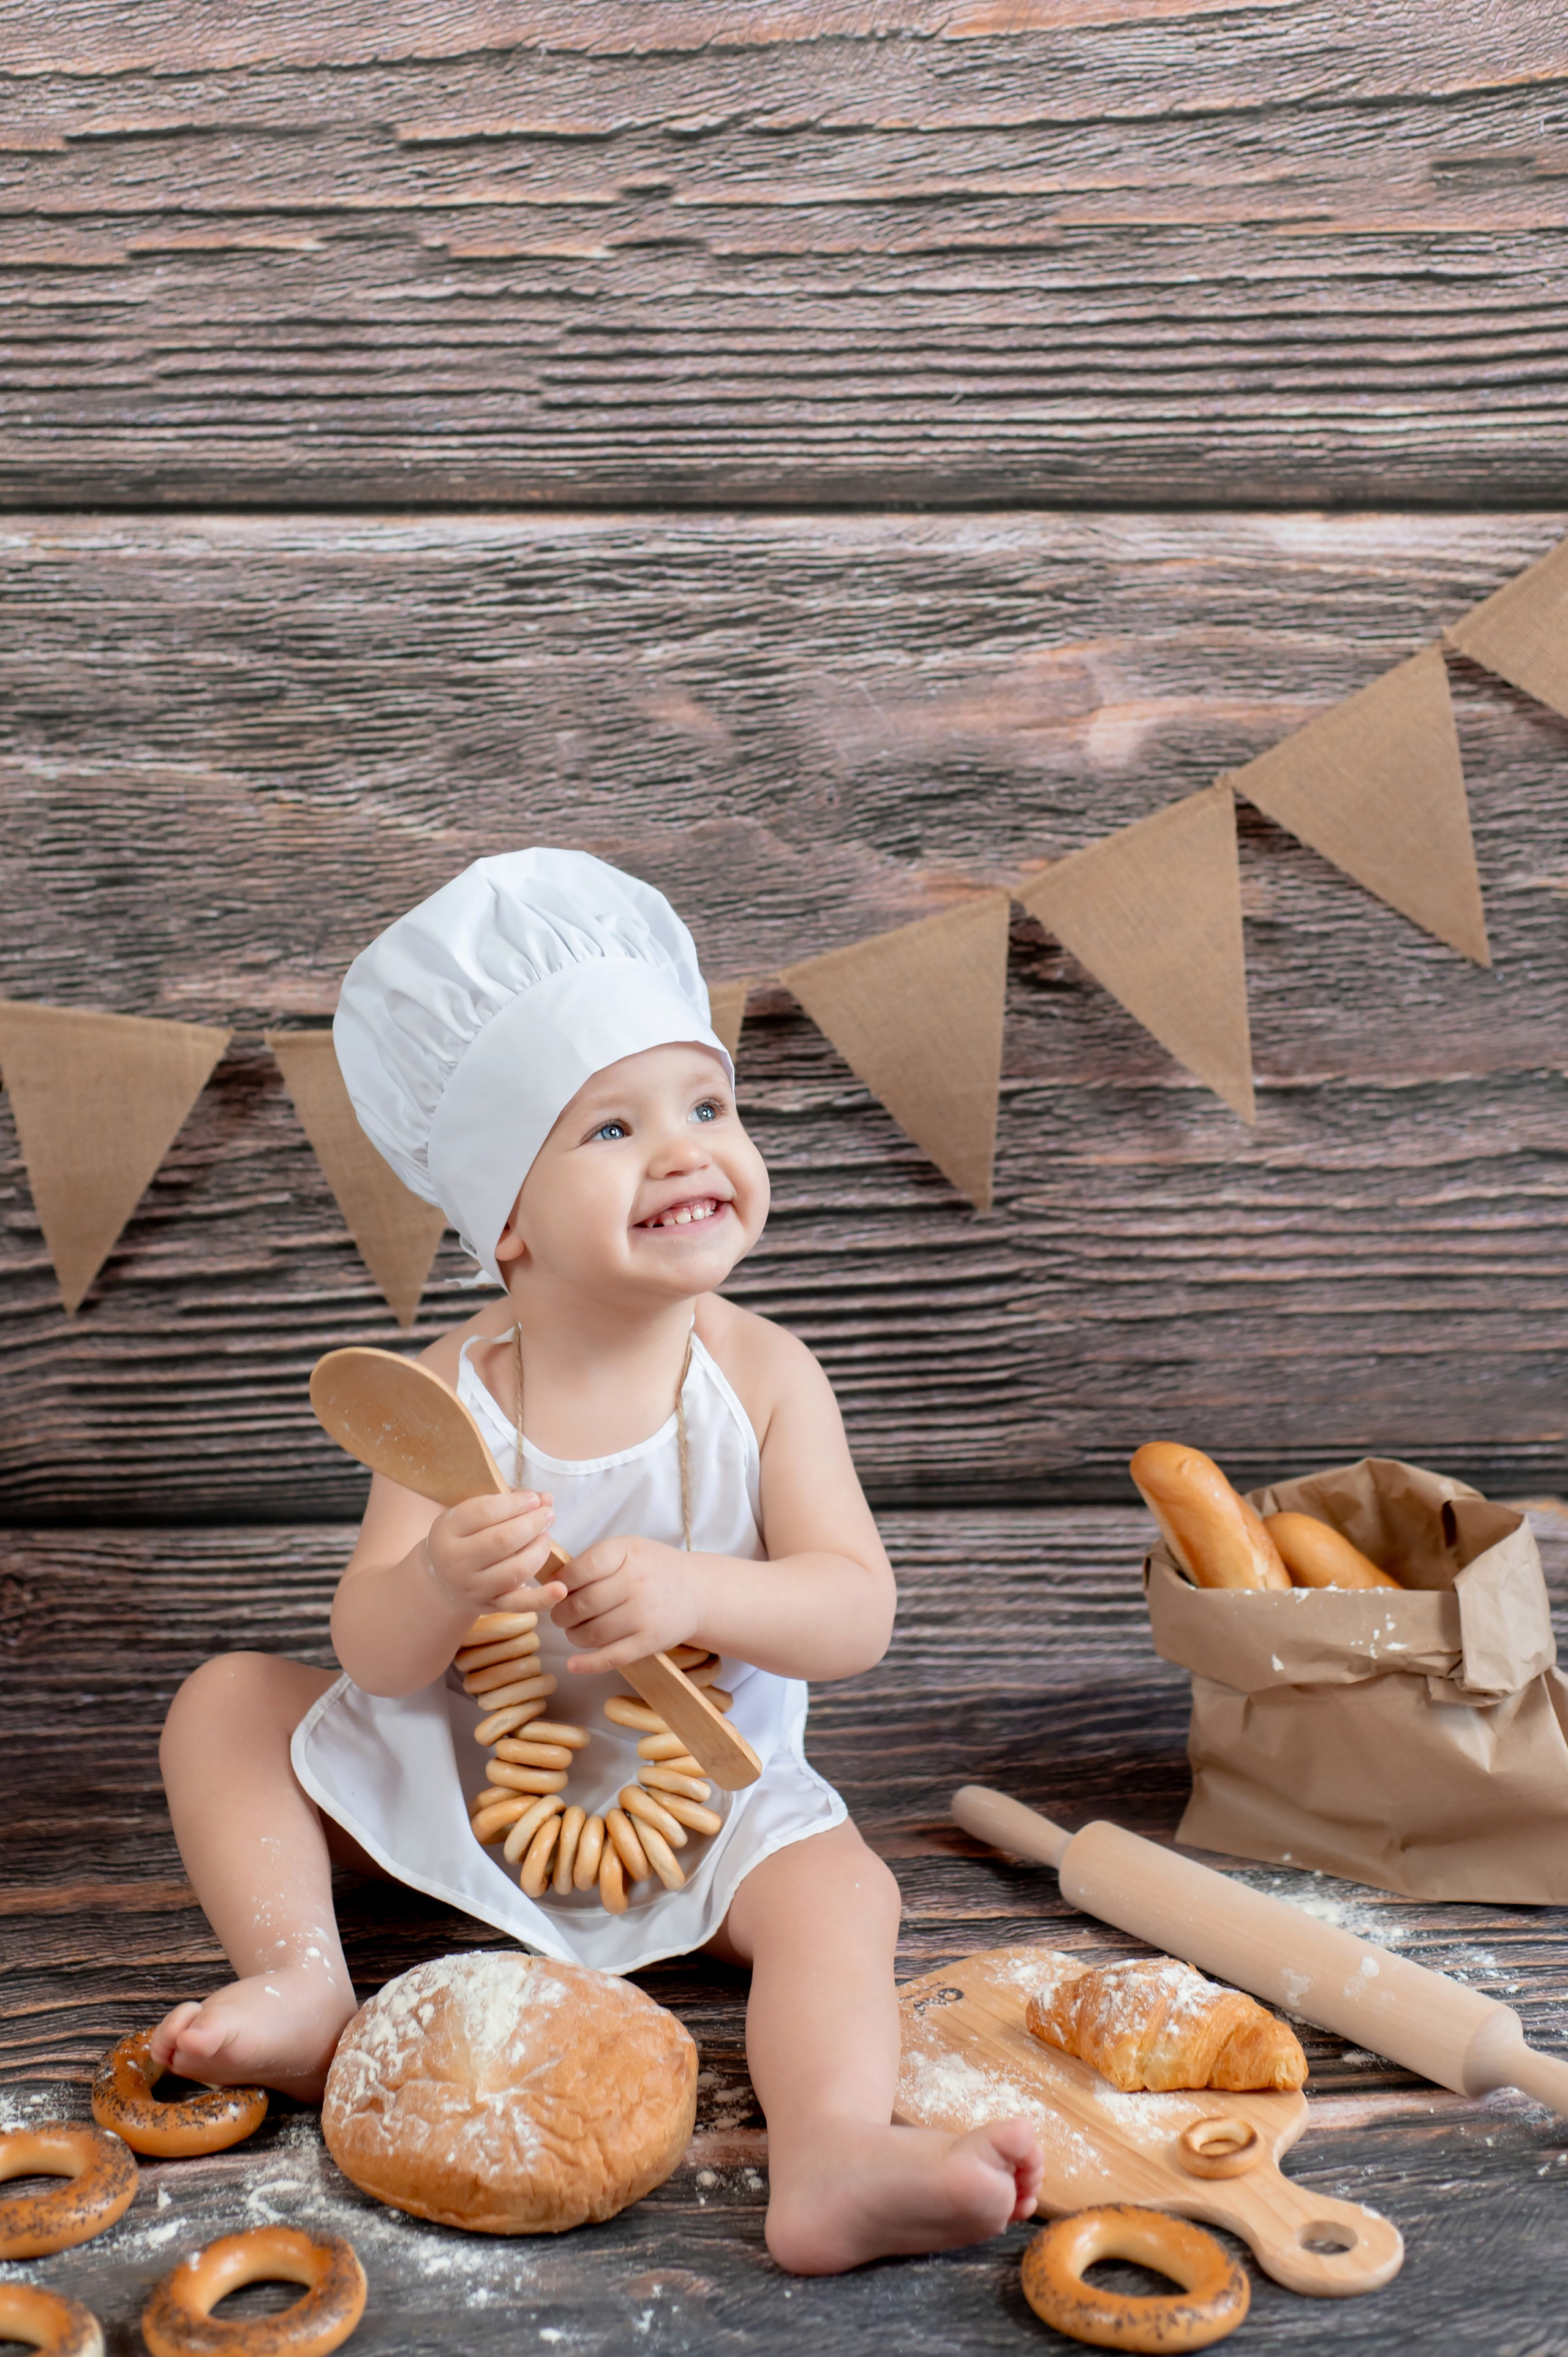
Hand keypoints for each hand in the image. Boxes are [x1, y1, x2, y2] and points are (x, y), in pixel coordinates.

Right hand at [423, 1491, 566, 1618]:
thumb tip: (547, 1498)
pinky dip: (542, 1598)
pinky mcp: (492, 1605)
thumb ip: (508, 1500)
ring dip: (540, 1549)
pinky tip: (560, 1589)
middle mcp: (456, 1562)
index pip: (485, 1512)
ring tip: (545, 1536)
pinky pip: (520, 1604)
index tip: (534, 1499)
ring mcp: (474, 1587)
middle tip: (548, 1515)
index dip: (515, 1503)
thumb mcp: (472, 1514)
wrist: (442, 1583)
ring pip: (516, 1569)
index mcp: (447, 1530)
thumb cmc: (464, 1538)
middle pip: (503, 1540)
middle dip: (533, 1524)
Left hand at [551, 1533, 702, 1673]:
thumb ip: (591, 1561)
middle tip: (561, 1616)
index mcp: (626, 1553)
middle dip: (561, 1614)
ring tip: (575, 1631)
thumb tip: (551, 1585)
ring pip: (591, 1633)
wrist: (696, 1591)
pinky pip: (611, 1657)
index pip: (578, 1571)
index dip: (559, 1584)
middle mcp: (636, 1582)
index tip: (555, 1591)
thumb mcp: (626, 1550)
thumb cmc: (651, 1569)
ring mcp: (644, 1614)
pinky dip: (587, 1664)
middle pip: (580, 1605)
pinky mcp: (650, 1641)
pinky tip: (573, 1664)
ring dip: (573, 1636)